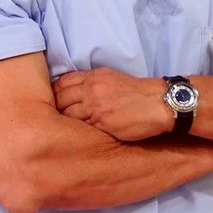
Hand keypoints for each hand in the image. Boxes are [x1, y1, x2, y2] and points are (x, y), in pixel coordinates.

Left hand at [53, 67, 169, 140]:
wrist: (159, 103)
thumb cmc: (138, 92)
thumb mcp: (113, 78)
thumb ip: (93, 82)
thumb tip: (76, 91)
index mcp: (94, 77)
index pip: (63, 82)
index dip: (55, 93)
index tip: (53, 101)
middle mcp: (91, 89)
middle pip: (60, 99)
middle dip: (55, 109)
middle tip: (53, 118)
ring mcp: (95, 107)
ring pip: (67, 115)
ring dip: (64, 122)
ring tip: (63, 129)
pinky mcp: (101, 123)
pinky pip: (81, 128)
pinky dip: (77, 132)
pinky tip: (76, 136)